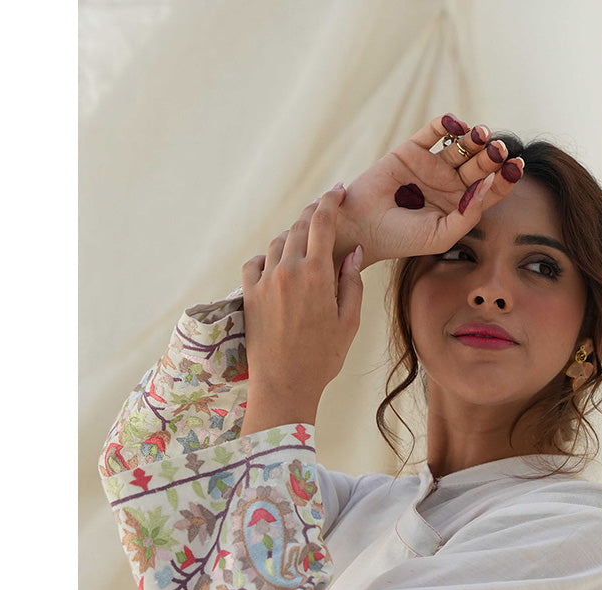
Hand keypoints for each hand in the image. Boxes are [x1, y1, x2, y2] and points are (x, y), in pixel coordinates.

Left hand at [239, 184, 363, 434]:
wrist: (284, 385)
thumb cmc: (322, 359)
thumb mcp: (349, 322)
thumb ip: (352, 283)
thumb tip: (353, 252)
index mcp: (316, 274)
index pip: (322, 223)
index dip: (330, 202)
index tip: (338, 191)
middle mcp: (287, 271)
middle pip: (298, 227)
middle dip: (312, 214)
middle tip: (323, 209)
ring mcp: (264, 282)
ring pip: (277, 243)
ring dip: (291, 237)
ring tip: (303, 242)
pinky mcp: (248, 295)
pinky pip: (255, 263)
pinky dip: (267, 258)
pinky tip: (276, 265)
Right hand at [333, 113, 524, 268]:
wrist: (362, 228)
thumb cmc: (402, 239)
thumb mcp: (442, 234)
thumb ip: (469, 213)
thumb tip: (491, 182)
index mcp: (460, 206)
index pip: (490, 188)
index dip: (505, 177)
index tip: (515, 167)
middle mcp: (449, 184)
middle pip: (479, 164)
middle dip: (491, 155)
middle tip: (498, 150)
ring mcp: (431, 166)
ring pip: (460, 146)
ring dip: (474, 137)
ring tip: (481, 134)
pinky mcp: (412, 150)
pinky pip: (433, 131)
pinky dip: (445, 123)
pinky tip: (456, 124)